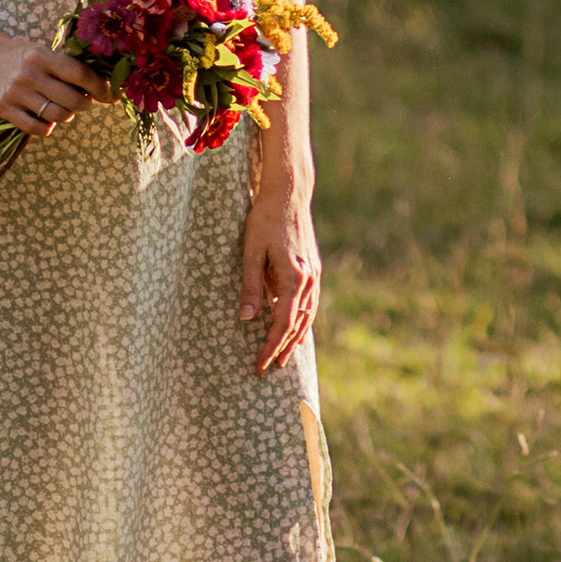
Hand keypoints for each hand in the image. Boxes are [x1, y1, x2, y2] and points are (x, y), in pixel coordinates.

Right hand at [0, 33, 107, 139]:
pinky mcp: (3, 109)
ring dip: (67, 115)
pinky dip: (48, 127)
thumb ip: (69, 67)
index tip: (109, 94)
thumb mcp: (45, 52)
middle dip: (85, 104)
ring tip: (64, 108)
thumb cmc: (25, 57)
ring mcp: (15, 93)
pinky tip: (47, 118)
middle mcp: (29, 74)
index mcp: (42, 56)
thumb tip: (105, 87)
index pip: (79, 74)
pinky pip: (36, 128)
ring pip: (56, 116)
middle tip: (84, 102)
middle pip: (71, 100)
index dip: (99, 87)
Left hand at [240, 159, 321, 375]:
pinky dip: (304, 319)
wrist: (289, 194)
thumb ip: (251, 286)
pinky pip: (311, 302)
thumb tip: (246, 319)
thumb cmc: (264, 220)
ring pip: (308, 315)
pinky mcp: (313, 267)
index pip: (282, 324)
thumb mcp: (250, 252)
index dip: (270, 347)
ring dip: (296, 337)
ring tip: (286, 356)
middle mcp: (308, 280)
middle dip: (283, 347)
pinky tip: (299, 328)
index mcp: (293, 278)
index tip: (259, 365)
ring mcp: (313, 274)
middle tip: (270, 368)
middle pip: (298, 324)